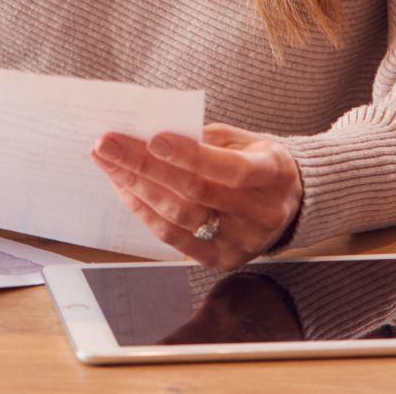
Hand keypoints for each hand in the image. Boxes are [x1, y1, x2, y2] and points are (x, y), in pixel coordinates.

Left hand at [91, 122, 302, 269]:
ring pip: (179, 218)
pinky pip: (175, 239)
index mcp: (272, 175)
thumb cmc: (258, 161)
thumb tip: (151, 135)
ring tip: (108, 164)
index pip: (230, 169)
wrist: (288, 202)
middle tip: (107, 145)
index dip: (190, 155)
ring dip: (136, 188)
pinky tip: (125, 189)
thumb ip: (205, 138)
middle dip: (144, 167)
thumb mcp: (245, 139)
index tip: (152, 138)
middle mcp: (260, 214)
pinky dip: (145, 212)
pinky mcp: (222, 260)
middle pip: (195, 193)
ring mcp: (241, 243)